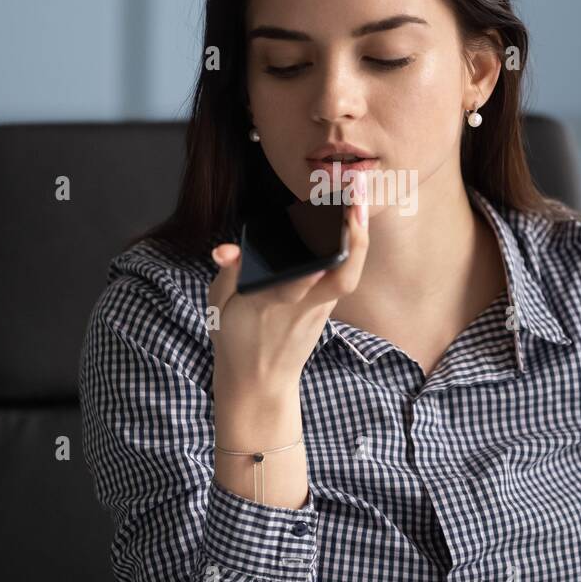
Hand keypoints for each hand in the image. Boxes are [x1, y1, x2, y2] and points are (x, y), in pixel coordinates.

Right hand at [206, 173, 370, 405]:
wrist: (260, 382)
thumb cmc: (236, 338)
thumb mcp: (221, 306)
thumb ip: (230, 273)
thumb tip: (225, 250)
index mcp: (270, 305)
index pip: (294, 289)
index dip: (308, 275)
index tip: (322, 254)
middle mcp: (302, 308)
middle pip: (340, 279)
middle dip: (354, 241)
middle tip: (357, 200)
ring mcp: (319, 309)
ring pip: (348, 276)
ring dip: (358, 239)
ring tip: (359, 199)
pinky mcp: (326, 309)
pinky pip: (343, 276)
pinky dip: (351, 247)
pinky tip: (353, 219)